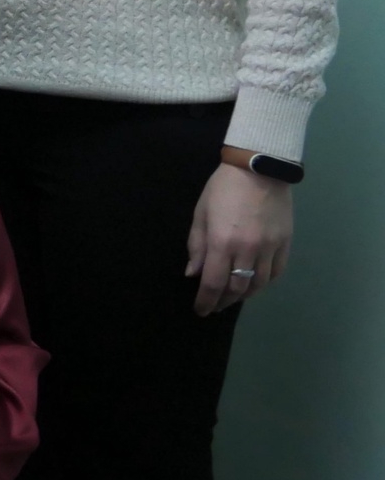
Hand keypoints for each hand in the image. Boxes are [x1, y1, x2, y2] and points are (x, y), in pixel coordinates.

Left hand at [187, 163, 292, 315]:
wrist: (259, 169)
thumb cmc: (223, 188)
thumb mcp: (201, 214)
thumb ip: (197, 246)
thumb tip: (193, 274)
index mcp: (222, 243)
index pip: (213, 283)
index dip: (206, 301)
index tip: (200, 311)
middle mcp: (248, 250)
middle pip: (236, 289)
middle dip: (223, 301)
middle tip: (214, 306)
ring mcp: (270, 248)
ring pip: (258, 285)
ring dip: (244, 296)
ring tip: (232, 298)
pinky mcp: (286, 243)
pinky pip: (276, 272)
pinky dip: (264, 283)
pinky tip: (254, 284)